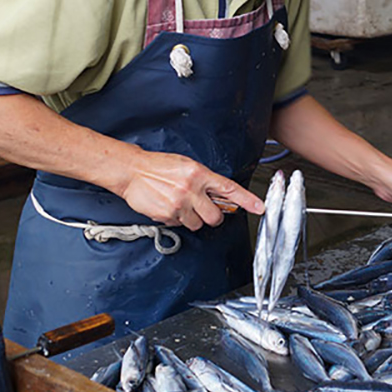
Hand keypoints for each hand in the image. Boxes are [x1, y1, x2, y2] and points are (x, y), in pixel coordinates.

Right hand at [114, 149, 262, 231]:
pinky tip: (169, 206)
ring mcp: (179, 204)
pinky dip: (177, 219)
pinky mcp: (167, 215)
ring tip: (181, 205)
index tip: (259, 207)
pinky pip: (180, 225)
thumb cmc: (159, 166)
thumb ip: (204, 180)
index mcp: (199, 173)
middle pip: (215, 217)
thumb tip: (219, 195)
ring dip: (193, 219)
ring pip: (198, 224)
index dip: (247, 200)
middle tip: (203, 210)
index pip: (229, 189)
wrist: (132, 171)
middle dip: (212, 217)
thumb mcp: (187, 166)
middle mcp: (191, 189)